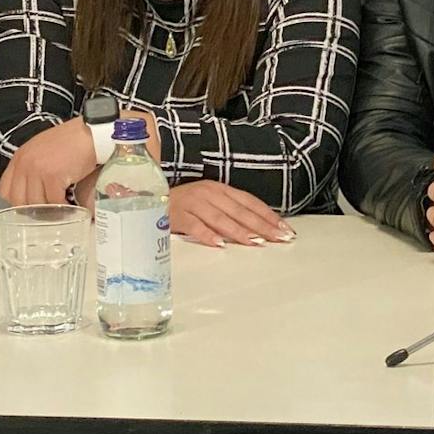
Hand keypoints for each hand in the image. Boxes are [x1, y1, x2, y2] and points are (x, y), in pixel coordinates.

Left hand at [0, 119, 98, 205]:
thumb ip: (29, 168)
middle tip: (47, 212)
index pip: (5, 190)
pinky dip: (63, 206)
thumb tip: (27, 191)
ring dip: (49, 209)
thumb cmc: (70, 141)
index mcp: (19, 157)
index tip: (30, 206)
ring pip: (36, 204)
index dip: (17, 201)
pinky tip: (70, 203)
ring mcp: (37, 170)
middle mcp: (24, 163)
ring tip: (60, 208)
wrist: (91, 133)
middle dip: (33, 209)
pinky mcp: (53, 176)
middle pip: (19, 200)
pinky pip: (54, 201)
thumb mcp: (41, 150)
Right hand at [168, 181, 294, 247]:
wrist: (149, 198)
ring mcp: (193, 204)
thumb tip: (258, 229)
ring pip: (221, 219)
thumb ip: (230, 212)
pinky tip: (220, 245)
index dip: (268, 215)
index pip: (250, 202)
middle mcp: (209, 194)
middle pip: (240, 211)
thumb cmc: (184, 204)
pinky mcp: (178, 216)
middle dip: (262, 226)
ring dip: (240, 232)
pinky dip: (208, 236)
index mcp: (220, 189)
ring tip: (256, 243)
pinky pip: (195, 227)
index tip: (285, 229)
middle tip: (279, 238)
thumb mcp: (210, 202)